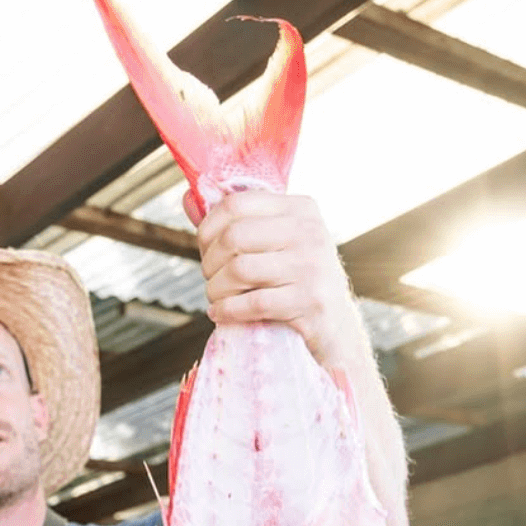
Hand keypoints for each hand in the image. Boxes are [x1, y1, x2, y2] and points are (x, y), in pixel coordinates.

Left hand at [188, 191, 363, 370]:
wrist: (336, 327)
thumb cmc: (296, 281)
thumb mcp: (275, 244)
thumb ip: (234, 222)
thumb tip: (188, 198)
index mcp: (300, 208)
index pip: (236, 203)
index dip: (207, 228)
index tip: (204, 249)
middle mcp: (309, 231)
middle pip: (234, 237)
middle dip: (210, 262)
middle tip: (210, 278)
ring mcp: (312, 266)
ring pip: (240, 270)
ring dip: (216, 289)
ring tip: (216, 298)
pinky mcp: (310, 301)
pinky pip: (253, 303)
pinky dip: (227, 311)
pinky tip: (220, 314)